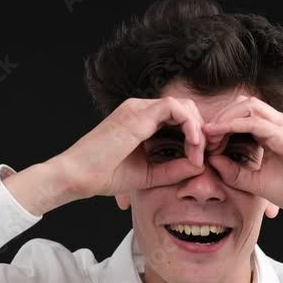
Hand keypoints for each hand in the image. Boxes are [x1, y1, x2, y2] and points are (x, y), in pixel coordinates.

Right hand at [60, 97, 206, 197]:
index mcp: (140, 120)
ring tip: (200, 153)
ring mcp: (137, 108)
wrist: (76, 176)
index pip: (178, 117)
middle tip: (206, 154)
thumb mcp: (148, 174)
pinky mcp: (137, 114)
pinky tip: (193, 146)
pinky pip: (175, 108)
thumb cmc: (103, 175)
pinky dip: (190, 126)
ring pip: (183, 105)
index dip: (195, 136)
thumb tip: (200, 165)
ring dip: (198, 128)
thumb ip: (173, 169)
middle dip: (201, 129)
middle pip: (185, 107)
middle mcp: (139, 109)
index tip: (199, 160)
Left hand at [203, 96, 282, 221]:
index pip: (243, 115)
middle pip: (243, 105)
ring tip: (207, 137)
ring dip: (223, 119)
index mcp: (276, 132)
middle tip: (201, 138)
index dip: (220, 125)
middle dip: (219, 117)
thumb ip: (235, 172)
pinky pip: (254, 122)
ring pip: (247, 107)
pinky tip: (217, 136)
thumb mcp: (258, 183)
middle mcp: (281, 123)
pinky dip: (232, 126)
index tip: (203, 143)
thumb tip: (211, 161)